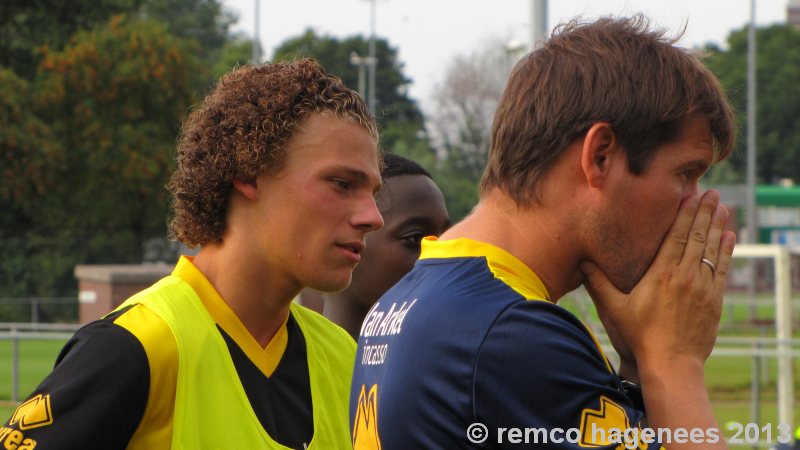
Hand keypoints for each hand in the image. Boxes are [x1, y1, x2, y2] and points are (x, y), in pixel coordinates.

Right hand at [581, 190, 735, 376]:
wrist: (671, 363)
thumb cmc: (640, 336)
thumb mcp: (614, 308)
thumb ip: (598, 283)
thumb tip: (581, 262)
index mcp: (661, 274)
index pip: (677, 235)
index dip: (686, 213)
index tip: (693, 195)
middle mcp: (685, 276)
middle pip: (697, 237)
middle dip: (706, 212)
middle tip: (713, 193)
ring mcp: (703, 288)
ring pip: (712, 250)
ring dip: (718, 227)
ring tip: (724, 208)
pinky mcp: (714, 301)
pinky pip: (722, 269)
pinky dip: (727, 252)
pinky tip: (730, 238)